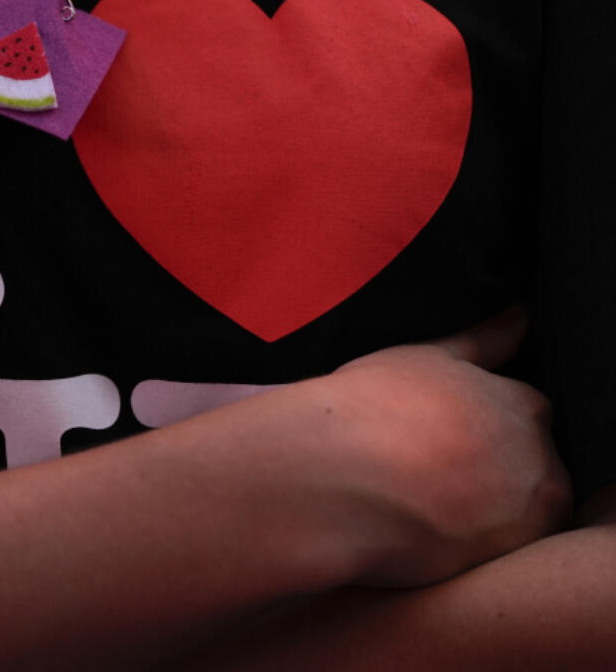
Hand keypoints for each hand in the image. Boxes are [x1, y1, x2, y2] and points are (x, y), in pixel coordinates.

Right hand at [313, 309, 570, 585]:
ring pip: (519, 513)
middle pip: (531, 465)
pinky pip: (496, 553)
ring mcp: (525, 512)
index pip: (527, 413)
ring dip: (488, 511)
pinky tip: (424, 532)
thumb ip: (481, 339)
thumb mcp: (424, 357)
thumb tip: (521, 313)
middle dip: (495, 469)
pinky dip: (469, 545)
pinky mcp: (504, 559)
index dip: (485, 426)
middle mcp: (536, 456)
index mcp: (519, 403)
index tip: (447, 435)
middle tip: (432, 471)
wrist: (335, 478)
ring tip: (425, 504)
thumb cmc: (370, 408)